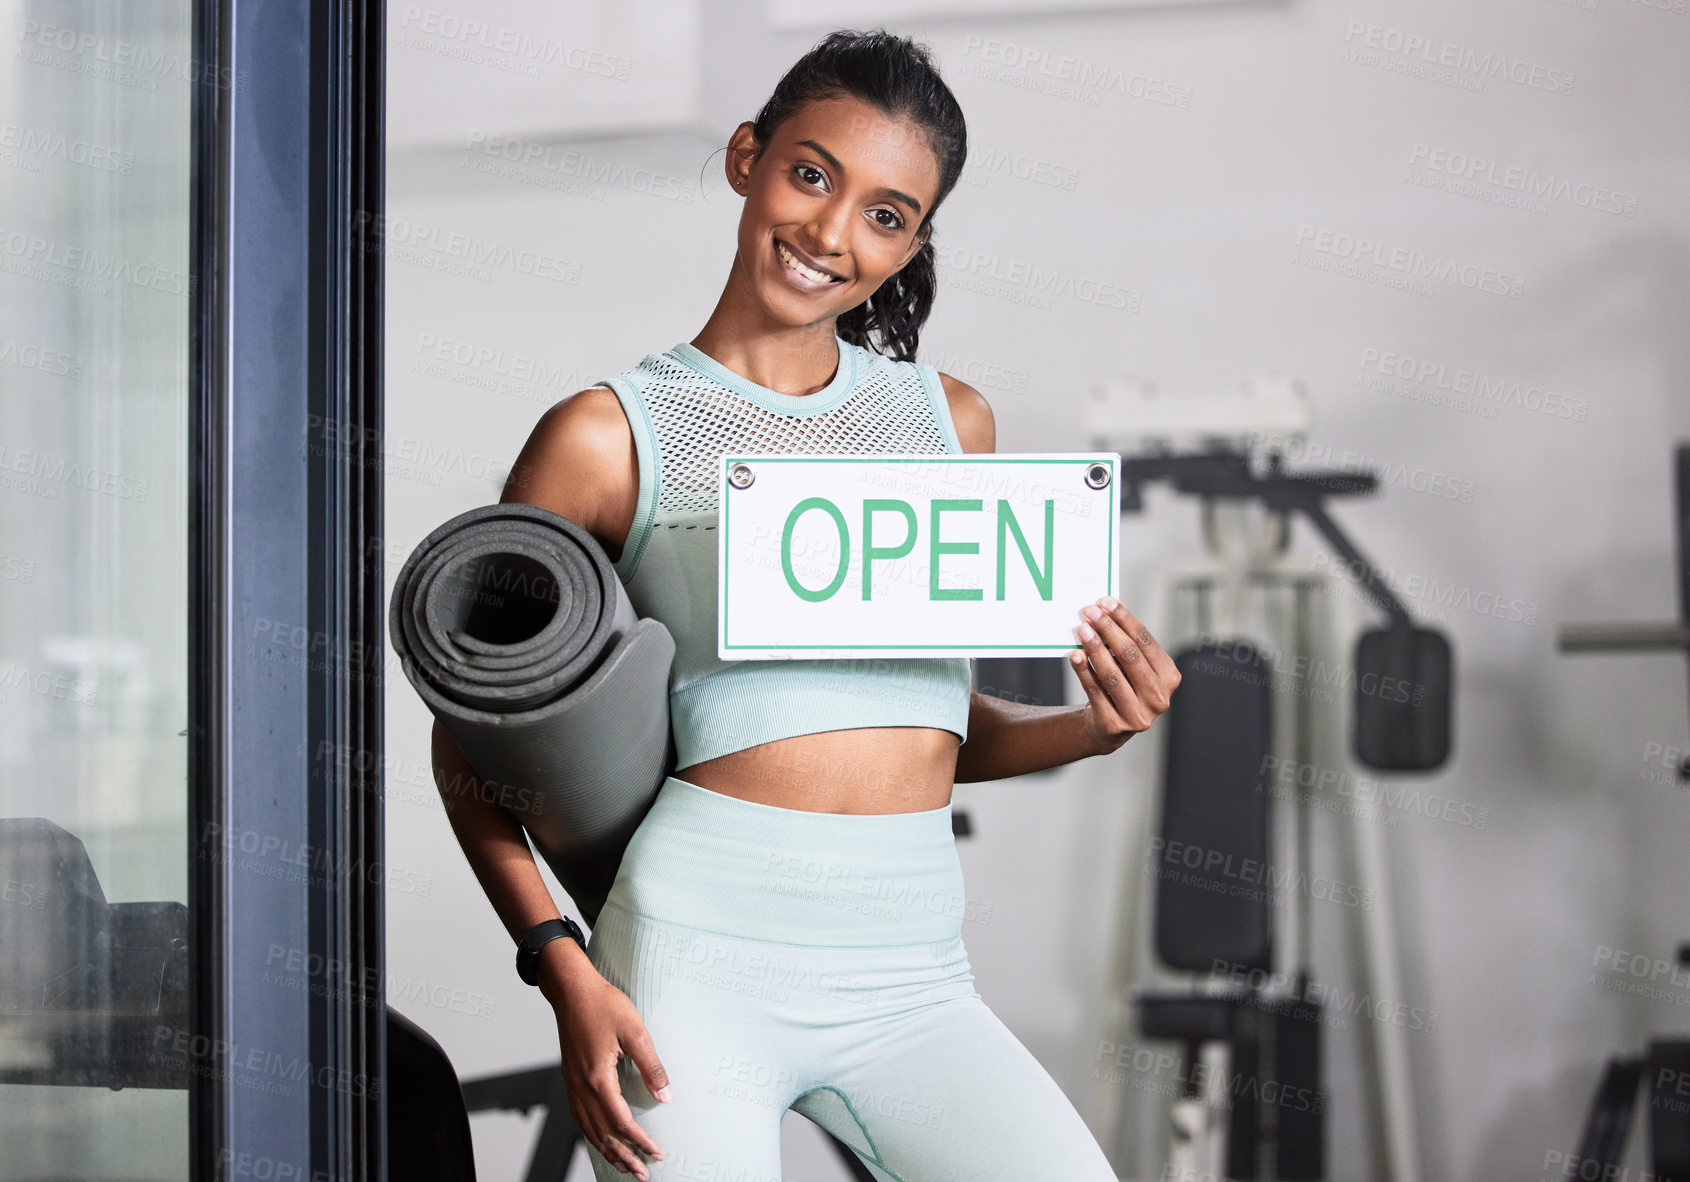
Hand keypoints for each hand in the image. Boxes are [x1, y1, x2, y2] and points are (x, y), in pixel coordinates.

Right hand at [542, 949, 670, 1178]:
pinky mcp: (570, 1079)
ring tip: (625, 1165)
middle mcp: (581, 1088)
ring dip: (608, 1151)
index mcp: (598, 1079)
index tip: (657, 1154)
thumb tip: (666, 1095)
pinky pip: (580, 1118)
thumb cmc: (602, 1004)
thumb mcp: (635, 1031)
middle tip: (643, 1174)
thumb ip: (651, 1066)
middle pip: (603, 1135)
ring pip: (589, 1130)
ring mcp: (572, 1085)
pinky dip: (593, 1135)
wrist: (571, 990)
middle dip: (625, 1157)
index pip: (622, 1123)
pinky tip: (602, 1139)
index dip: (641, 1142)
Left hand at [1070, 596, 1181, 753]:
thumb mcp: (1133, 666)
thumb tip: (1108, 607)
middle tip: (1090, 612)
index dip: (1125, 620)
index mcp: (1169, 677)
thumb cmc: (1124, 686)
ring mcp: (1138, 715)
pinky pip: (1095, 691)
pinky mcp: (1114, 724)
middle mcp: (1158, 698)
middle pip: (1130, 656)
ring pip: (1112, 674)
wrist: (1111, 726)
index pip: (1146, 642)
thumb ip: (1127, 642)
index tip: (1107, 602)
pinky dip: (1083, 671)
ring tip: (1082, 629)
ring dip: (1095, 648)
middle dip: (1108, 630)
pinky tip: (1075, 655)